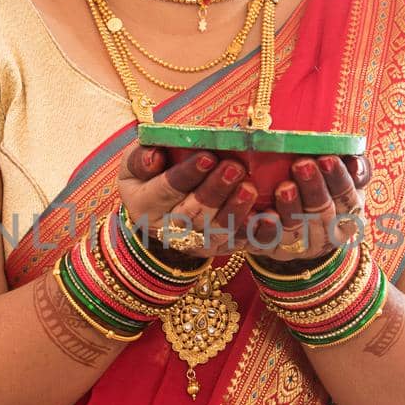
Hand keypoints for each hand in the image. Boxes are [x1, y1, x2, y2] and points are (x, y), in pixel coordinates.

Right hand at [117, 141, 259, 263]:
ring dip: (235, 210)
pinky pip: (239, 244)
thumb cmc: (149, 178)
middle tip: (234, 167)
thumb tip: (154, 156)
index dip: (186, 174)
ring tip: (250, 187)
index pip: (165, 190)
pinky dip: (256, 233)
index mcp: (144, 206)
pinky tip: (270, 217)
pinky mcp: (219, 249)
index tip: (207, 155)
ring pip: (217, 232)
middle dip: (215, 191)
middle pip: (193, 213)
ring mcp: (196, 243)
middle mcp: (168, 230)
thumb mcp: (133, 165)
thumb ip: (139, 158)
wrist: (158, 214)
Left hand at [246, 153, 370, 267]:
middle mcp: (327, 236)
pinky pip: (266, 243)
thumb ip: (354, 169)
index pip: (348, 199)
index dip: (338, 179)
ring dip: (290, 210)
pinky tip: (257, 214)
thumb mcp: (345, 182)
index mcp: (349, 217)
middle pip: (322, 214)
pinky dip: (263, 230)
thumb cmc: (325, 194)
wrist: (301, 233)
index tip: (327, 158)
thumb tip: (354, 160)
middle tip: (302, 165)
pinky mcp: (273, 251)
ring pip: (295, 230)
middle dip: (312, 189)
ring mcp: (300, 247)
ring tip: (284, 187)